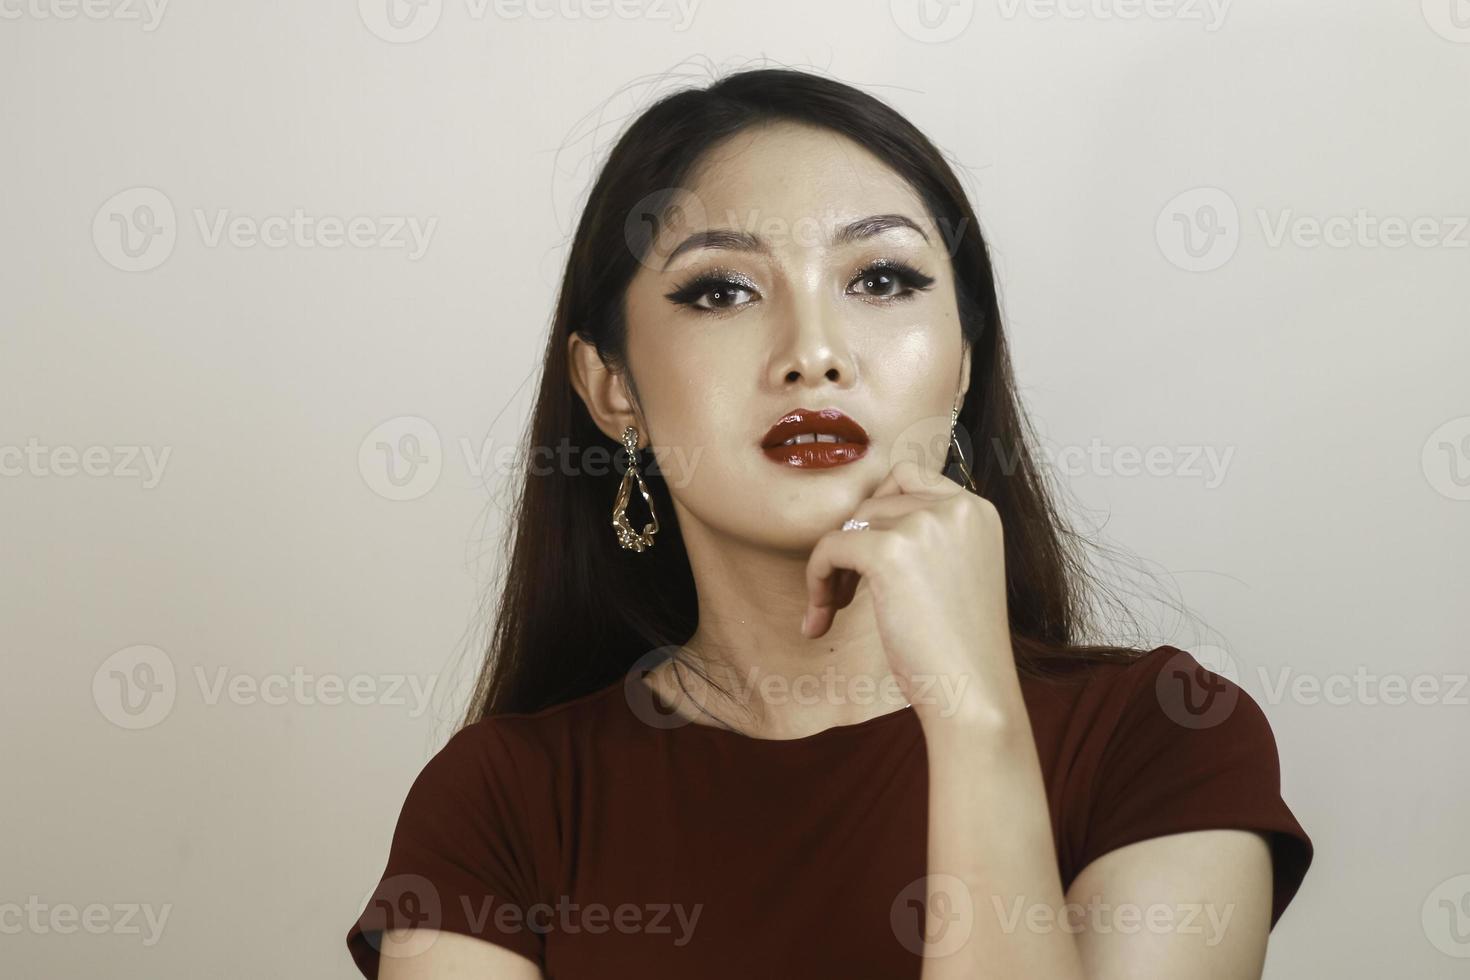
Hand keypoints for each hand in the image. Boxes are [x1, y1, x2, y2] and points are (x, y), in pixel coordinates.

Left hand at [801, 459, 1021, 728]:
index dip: (877, 514)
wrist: (974, 694)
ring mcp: (926, 525)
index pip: (908, 476)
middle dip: (853, 543)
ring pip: (849, 524)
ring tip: (837, 610)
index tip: (867, 558)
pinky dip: (817, 580)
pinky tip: (820, 619)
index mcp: (978, 509)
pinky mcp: (891, 552)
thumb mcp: (957, 572)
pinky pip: (829, 548)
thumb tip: (861, 518)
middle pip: (873, 501)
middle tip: (848, 593)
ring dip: (833, 566)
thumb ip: (928, 536)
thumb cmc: (960, 647)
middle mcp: (957, 506)